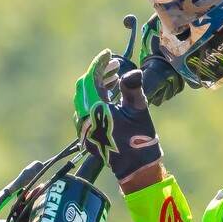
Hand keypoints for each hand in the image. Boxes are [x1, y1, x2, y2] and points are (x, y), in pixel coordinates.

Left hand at [73, 50, 162, 187]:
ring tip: (114, 80)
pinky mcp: (86, 135)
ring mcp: (83, 128)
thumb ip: (132, 88)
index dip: (99, 64)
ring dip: (96, 86)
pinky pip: (84, 111)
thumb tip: (132, 72)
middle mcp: (84, 118)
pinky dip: (94, 100)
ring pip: (84, 99)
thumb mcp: (138, 110)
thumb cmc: (138, 138)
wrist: (134, 167)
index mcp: (95, 110)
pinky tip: (108, 98)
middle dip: (97, 73)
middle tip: (114, 67)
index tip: (108, 54)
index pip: (91, 78)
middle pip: (84, 87)